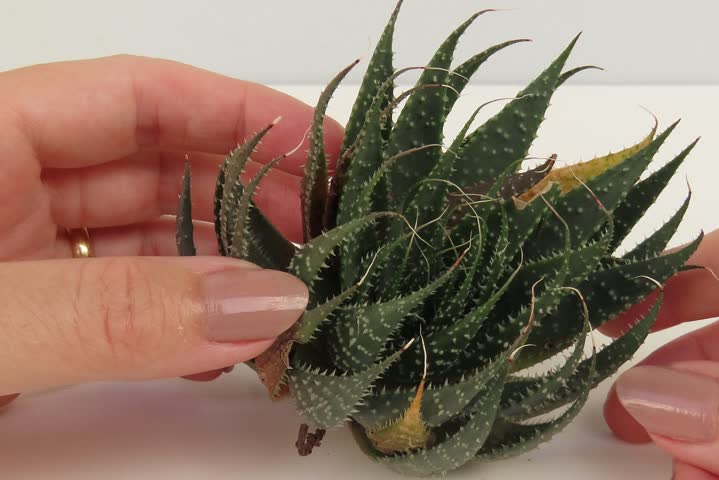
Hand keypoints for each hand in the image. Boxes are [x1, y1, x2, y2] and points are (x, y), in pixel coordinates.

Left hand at [0, 55, 342, 405]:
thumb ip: (119, 312)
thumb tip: (263, 304)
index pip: (139, 98)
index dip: (240, 113)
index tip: (324, 149)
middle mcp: (9, 191)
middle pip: (157, 169)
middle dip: (252, 198)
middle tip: (329, 233)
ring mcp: (19, 261)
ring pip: (150, 245)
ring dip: (226, 276)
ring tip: (294, 302)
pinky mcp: (29, 325)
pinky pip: (125, 309)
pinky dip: (181, 326)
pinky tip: (224, 349)